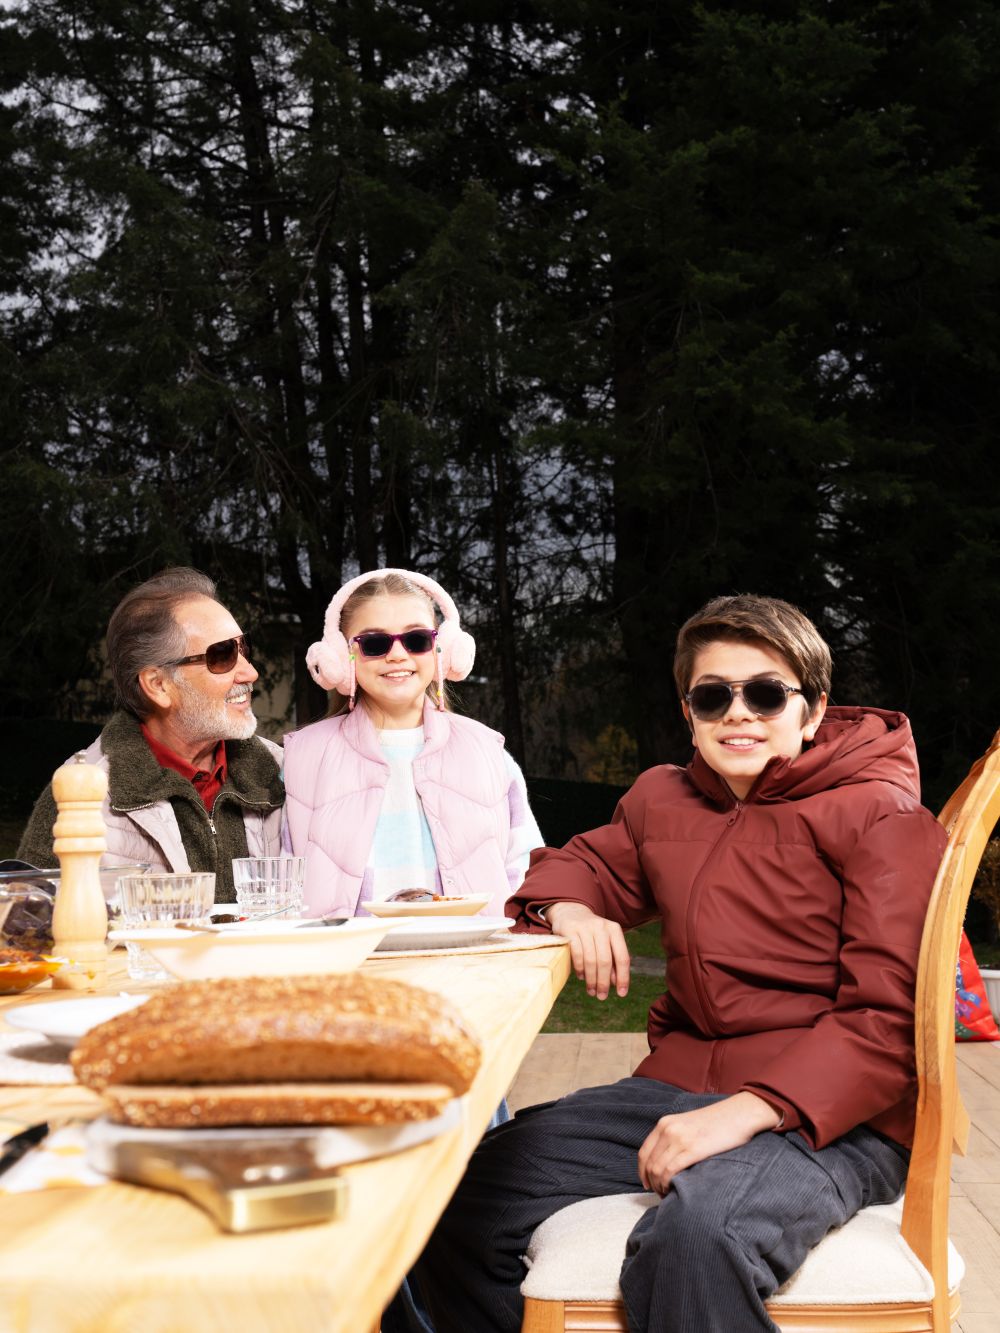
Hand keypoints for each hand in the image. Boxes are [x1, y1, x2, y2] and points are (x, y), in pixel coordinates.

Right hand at [545, 902, 630, 998]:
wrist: (570, 912)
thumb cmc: (591, 932)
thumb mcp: (605, 942)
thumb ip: (612, 959)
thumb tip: (615, 982)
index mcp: (614, 930)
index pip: (623, 957)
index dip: (623, 977)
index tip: (621, 993)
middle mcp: (601, 927)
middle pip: (606, 961)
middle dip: (604, 982)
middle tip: (602, 996)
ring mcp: (585, 927)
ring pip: (591, 959)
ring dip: (591, 979)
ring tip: (591, 990)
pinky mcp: (570, 930)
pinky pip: (577, 954)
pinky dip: (580, 969)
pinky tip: (581, 977)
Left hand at [637, 1092, 780, 1195]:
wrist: (739, 1114)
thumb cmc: (718, 1123)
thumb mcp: (688, 1125)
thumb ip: (674, 1137)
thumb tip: (665, 1160)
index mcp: (665, 1123)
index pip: (644, 1152)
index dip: (642, 1172)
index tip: (647, 1184)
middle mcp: (668, 1129)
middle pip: (649, 1163)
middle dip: (651, 1182)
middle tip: (659, 1194)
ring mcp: (679, 1139)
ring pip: (657, 1169)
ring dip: (659, 1186)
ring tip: (667, 1194)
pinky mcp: (692, 1149)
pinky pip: (670, 1171)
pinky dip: (667, 1184)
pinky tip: (673, 1190)